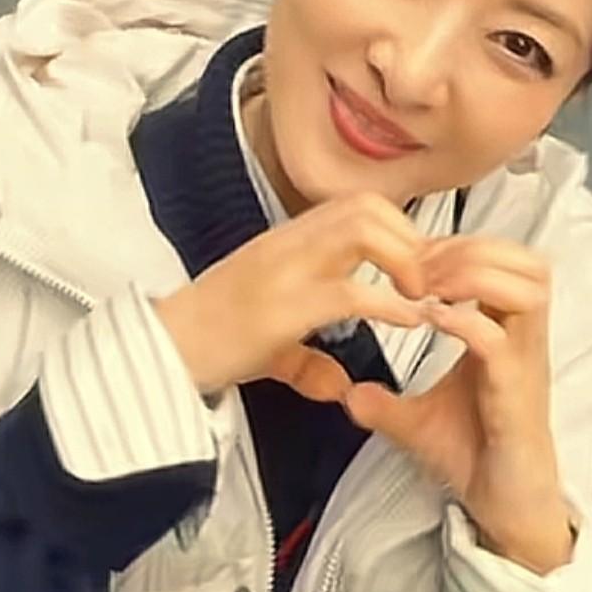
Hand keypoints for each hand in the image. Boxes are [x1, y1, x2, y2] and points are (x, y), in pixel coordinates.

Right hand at [154, 193, 428, 401]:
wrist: (160, 354)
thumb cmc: (209, 345)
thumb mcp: (268, 349)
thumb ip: (308, 360)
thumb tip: (338, 385)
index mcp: (285, 243)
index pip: (356, 206)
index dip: (402, 230)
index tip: (426, 268)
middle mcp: (286, 245)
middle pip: (367, 206)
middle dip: (412, 238)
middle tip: (432, 282)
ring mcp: (284, 271)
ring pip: (363, 231)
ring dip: (405, 260)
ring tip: (423, 297)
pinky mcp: (282, 307)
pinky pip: (350, 293)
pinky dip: (391, 305)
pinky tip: (412, 321)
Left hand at [346, 236, 573, 574]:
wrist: (505, 508)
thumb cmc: (476, 457)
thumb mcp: (418, 424)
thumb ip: (386, 403)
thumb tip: (349, 393)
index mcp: (506, 335)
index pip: (502, 262)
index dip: (460, 247)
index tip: (410, 258)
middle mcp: (524, 341)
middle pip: (526, 260)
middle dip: (471, 248)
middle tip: (418, 265)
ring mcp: (525, 364)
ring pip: (527, 287)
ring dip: (473, 275)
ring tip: (426, 286)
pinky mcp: (517, 394)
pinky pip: (499, 341)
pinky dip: (464, 321)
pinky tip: (429, 320)